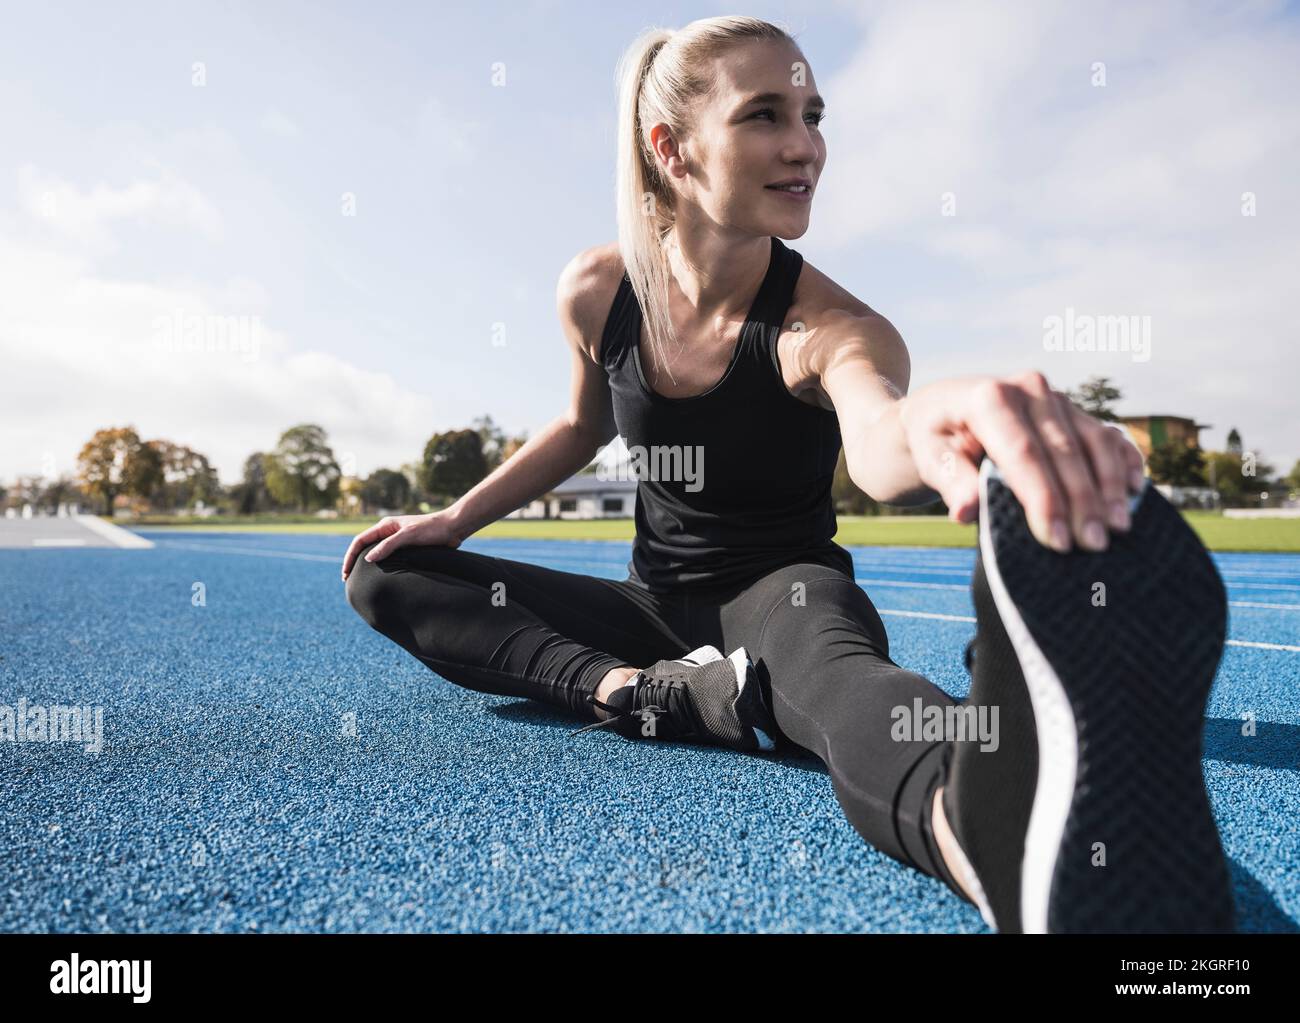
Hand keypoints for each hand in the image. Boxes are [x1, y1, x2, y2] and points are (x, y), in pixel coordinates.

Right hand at [340, 510, 463, 580]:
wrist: (453, 528)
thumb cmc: (432, 529)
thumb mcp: (408, 536)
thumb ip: (388, 546)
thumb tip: (368, 559)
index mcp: (385, 526)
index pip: (360, 541)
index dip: (350, 557)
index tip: (345, 573)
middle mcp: (389, 532)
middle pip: (365, 547)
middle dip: (354, 562)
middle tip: (347, 580)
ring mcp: (397, 540)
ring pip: (376, 553)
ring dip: (366, 565)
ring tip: (359, 580)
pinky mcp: (407, 548)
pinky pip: (388, 558)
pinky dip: (380, 567)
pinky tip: (380, 578)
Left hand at [897, 370, 1145, 551]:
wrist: (941, 411)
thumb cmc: (933, 439)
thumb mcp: (929, 457)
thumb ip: (950, 482)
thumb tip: (966, 510)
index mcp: (989, 397)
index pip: (1023, 454)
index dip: (1043, 499)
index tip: (1057, 540)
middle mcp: (1028, 389)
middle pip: (1063, 451)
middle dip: (1082, 502)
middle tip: (1093, 545)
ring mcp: (1055, 397)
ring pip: (1093, 442)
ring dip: (1110, 486)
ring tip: (1118, 527)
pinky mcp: (1073, 410)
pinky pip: (1106, 436)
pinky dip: (1123, 463)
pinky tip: (1134, 493)